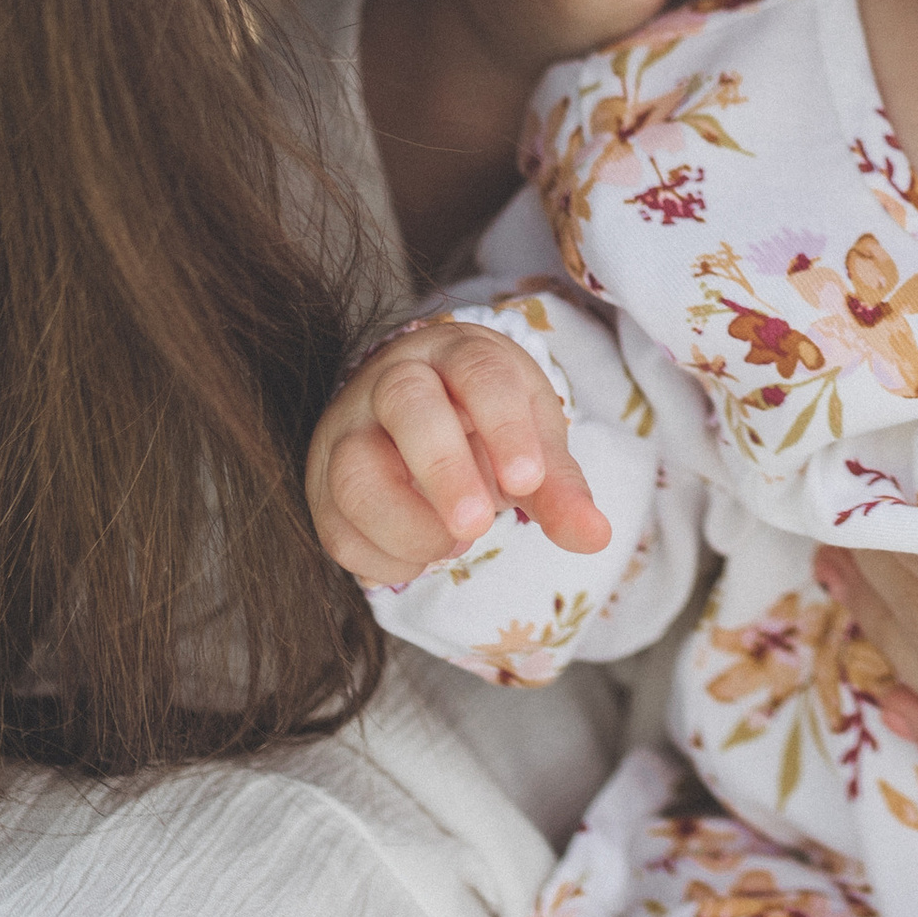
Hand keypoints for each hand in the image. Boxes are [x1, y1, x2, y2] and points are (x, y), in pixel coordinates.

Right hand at [307, 319, 611, 582]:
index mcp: (459, 355)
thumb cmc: (484, 423)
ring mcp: (349, 429)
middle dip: (444, 470)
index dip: (503, 427)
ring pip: (355, 470)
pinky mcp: (322, 480)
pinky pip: (336, 526)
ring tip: (452, 546)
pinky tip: (418, 561)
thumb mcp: (530, 442)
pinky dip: (381, 557)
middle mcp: (394, 380)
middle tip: (477, 527)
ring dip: (406, 524)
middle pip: (406, 405)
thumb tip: (596, 536)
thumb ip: (560, 489)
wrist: (420, 412)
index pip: (479, 375)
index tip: (528, 483)